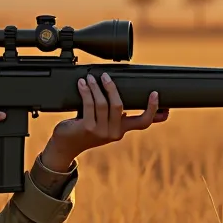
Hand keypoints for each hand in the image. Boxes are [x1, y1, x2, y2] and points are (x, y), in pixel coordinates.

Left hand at [42, 72, 169, 168]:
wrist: (66, 146)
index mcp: (121, 130)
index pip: (143, 122)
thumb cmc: (84, 131)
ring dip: (96, 87)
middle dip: (112, 88)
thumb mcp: (103, 124)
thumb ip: (113, 115)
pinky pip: (89, 104)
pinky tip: (83, 84)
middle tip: (106, 76)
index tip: (156, 94)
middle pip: (119, 106)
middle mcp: (114, 133)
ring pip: (103, 103)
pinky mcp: (88, 128)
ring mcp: (101, 132)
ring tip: (91, 78)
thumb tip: (118, 94)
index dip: (153, 109)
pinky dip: (86, 91)